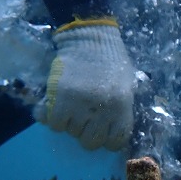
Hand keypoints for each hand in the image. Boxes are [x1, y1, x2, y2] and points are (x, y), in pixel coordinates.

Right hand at [36, 18, 134, 150]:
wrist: (90, 37)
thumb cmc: (111, 61)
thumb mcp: (127, 86)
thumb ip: (121, 110)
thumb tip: (110, 133)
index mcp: (122, 107)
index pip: (115, 142)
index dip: (107, 139)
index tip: (101, 130)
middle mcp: (103, 109)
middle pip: (90, 142)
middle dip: (86, 132)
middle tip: (84, 117)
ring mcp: (80, 105)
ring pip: (71, 132)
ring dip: (70, 122)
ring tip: (72, 105)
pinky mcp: (60, 99)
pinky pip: (54, 124)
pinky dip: (53, 118)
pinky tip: (57, 105)